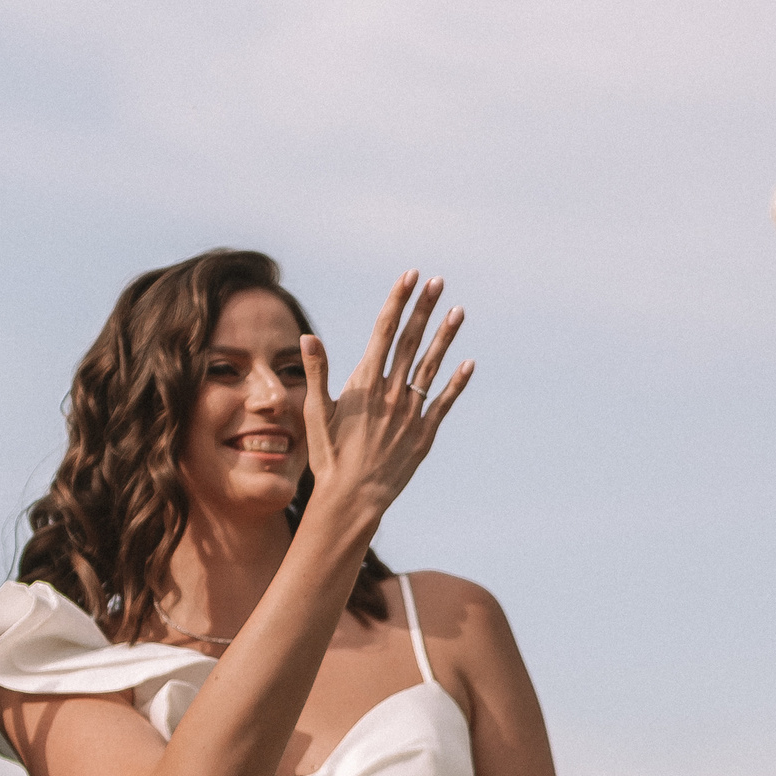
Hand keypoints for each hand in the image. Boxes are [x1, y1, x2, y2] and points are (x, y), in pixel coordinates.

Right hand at [295, 271, 473, 537]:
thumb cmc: (329, 456)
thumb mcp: (317, 413)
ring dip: (445, 336)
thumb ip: (317, 373)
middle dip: (424, 308)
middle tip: (437, 281)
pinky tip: (468, 362)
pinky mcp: (424, 433)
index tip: (409, 277)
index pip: (383, 332)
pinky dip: (457, 382)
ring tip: (458, 311)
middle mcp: (390, 393)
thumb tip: (307, 338)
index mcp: (364, 383)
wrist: (352, 499)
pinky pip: (443, 401)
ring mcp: (410, 412)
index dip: (397, 301)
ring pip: (431, 366)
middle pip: (410, 341)